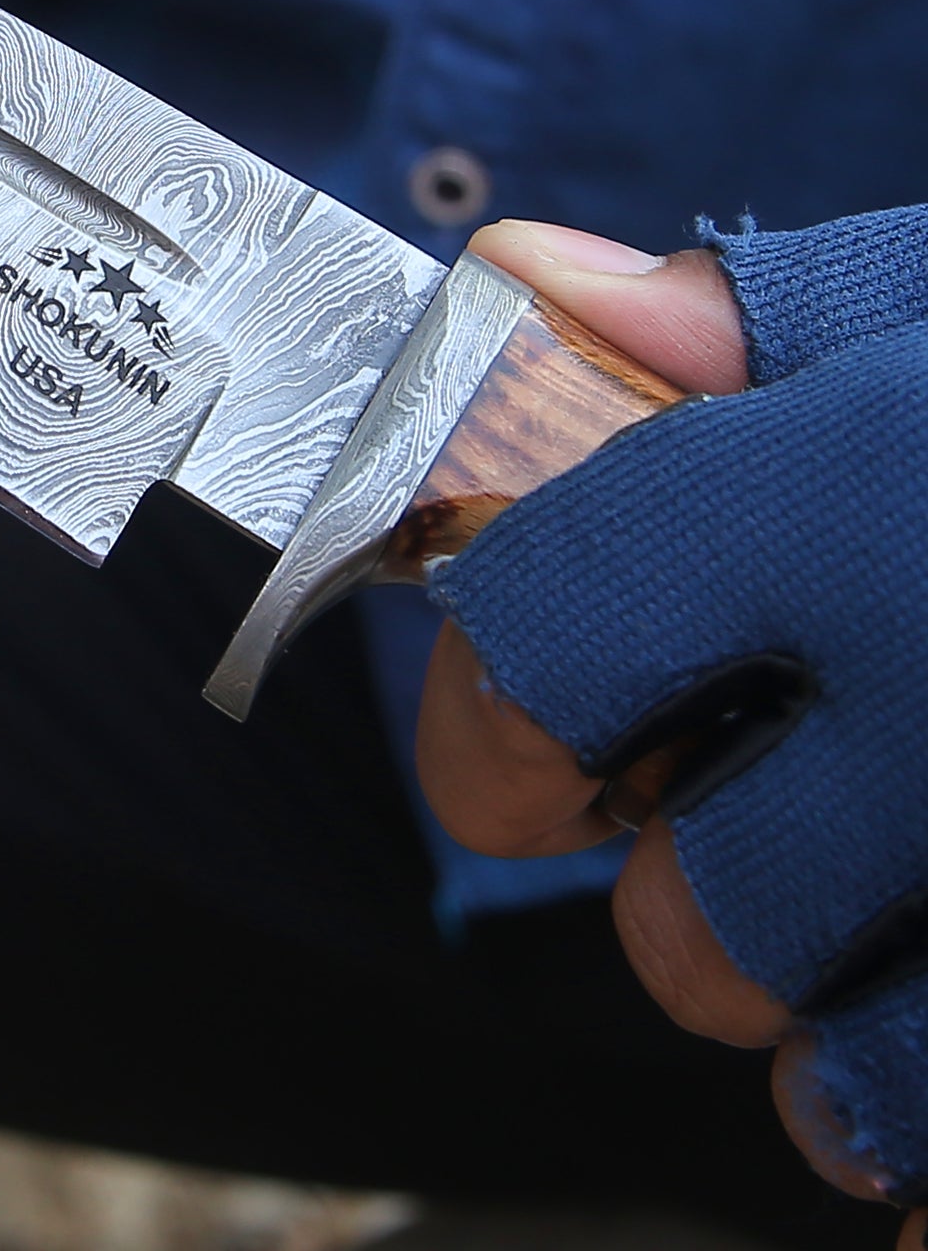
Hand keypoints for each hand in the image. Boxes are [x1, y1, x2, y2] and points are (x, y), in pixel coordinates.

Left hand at [417, 219, 924, 1238]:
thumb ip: (780, 314)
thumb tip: (548, 287)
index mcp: (875, 498)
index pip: (548, 647)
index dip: (502, 714)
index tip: (538, 744)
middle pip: (694, 928)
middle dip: (715, 890)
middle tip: (818, 811)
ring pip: (839, 1089)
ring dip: (848, 1028)